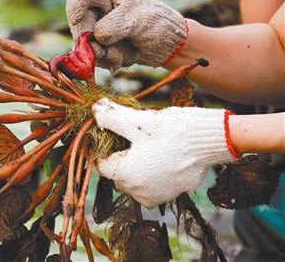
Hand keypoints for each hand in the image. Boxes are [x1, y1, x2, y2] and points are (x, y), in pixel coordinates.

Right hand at [66, 0, 187, 70]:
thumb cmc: (155, 22)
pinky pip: (94, 56)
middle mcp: (98, 10)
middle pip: (79, 23)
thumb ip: (114, 26)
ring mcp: (97, 29)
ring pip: (85, 44)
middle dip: (88, 40)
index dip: (75, 7)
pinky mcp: (100, 46)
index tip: (76, 20)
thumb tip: (96, 37)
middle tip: (101, 51)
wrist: (166, 45)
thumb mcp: (137, 20)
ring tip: (118, 56)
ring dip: (101, 54)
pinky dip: (106, 60)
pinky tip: (119, 59)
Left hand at [92, 98, 238, 207]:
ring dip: (136, 164)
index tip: (115, 133)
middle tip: (135, 136)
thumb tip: (94, 110)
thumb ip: (112, 117)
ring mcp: (155, 195)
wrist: (212, 140)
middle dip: (121, 154)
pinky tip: (161, 156)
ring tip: (149, 145)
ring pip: (133, 178)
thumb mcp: (138, 121)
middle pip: (117, 171)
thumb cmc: (173, 130)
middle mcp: (137, 192)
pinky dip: (151, 172)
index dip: (105, 145)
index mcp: (125, 175)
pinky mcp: (170, 194)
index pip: (101, 163)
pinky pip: (150, 184)